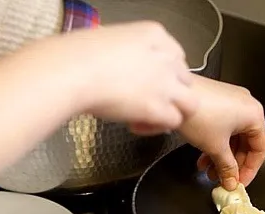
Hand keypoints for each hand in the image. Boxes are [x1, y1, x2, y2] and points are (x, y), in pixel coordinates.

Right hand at [73, 22, 198, 131]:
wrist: (74, 71)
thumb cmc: (78, 56)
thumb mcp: (110, 41)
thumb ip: (127, 53)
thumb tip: (122, 68)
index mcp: (154, 34)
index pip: (175, 56)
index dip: (164, 73)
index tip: (148, 82)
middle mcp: (166, 58)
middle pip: (185, 79)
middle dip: (171, 92)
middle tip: (148, 102)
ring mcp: (166, 84)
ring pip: (190, 103)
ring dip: (172, 111)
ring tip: (149, 117)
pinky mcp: (160, 107)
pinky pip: (174, 121)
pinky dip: (158, 127)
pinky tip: (138, 125)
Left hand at [176, 75, 264, 190]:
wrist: (172, 94)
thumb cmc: (197, 114)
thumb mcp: (216, 147)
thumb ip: (227, 167)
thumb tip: (231, 180)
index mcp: (254, 114)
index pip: (260, 148)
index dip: (251, 169)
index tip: (240, 182)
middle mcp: (246, 105)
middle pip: (246, 143)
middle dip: (234, 164)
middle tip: (224, 179)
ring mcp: (232, 102)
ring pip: (233, 136)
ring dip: (223, 156)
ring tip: (210, 171)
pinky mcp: (218, 101)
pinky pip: (223, 127)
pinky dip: (216, 143)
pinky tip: (204, 156)